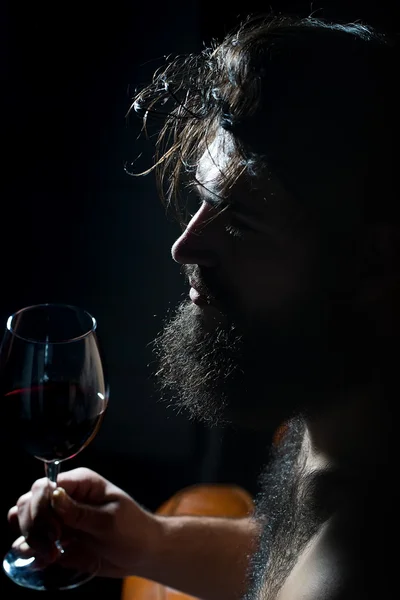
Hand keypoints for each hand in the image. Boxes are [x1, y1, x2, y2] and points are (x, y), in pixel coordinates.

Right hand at [7, 467, 159, 577]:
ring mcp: (57, 517)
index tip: (56, 532)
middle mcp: (64, 497)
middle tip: (52, 549)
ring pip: (22, 520)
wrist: (141, 553)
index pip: (43, 487)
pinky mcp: (55, 538)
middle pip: (27, 502)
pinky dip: (29, 552)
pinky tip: (43, 562)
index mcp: (80, 483)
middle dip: (33, 527)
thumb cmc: (132, 530)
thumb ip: (79, 512)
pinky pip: (29, 541)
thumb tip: (53, 495)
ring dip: (29, 540)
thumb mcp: (110, 521)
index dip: (41, 509)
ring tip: (49, 556)